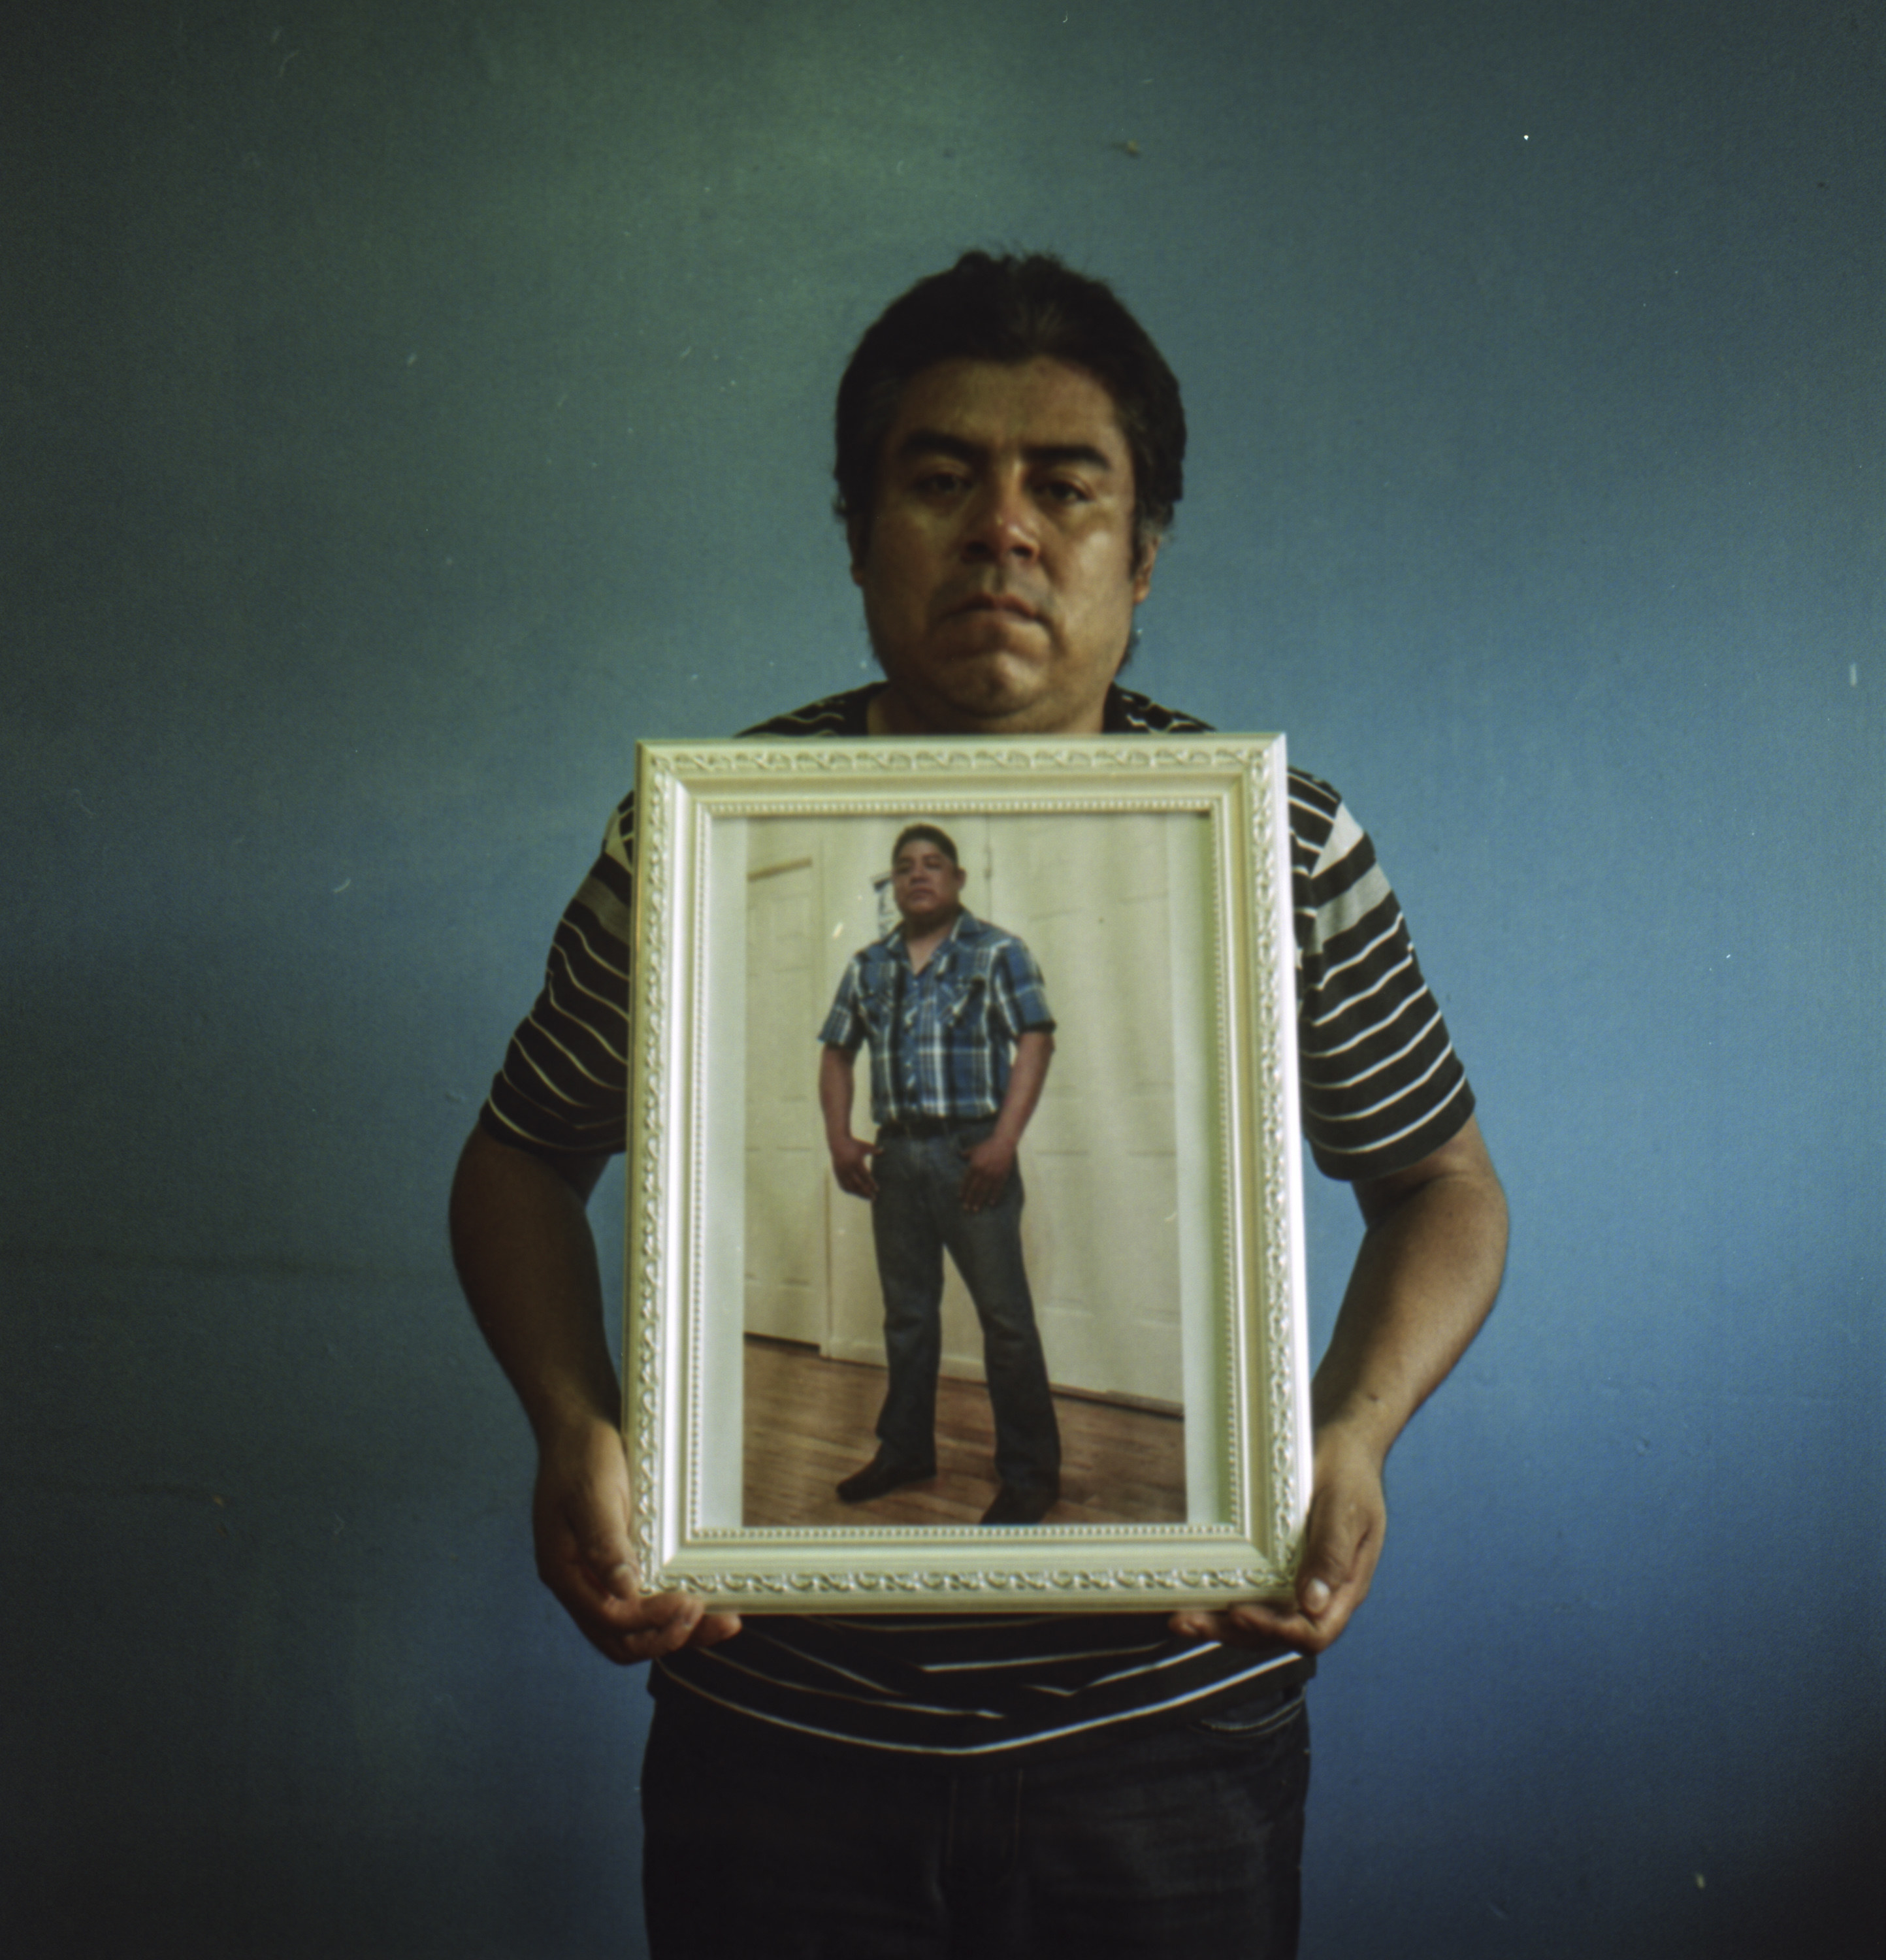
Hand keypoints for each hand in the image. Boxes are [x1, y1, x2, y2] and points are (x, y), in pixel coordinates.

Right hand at [533, 1417, 740, 1663]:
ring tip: (725, 1622)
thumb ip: (605, 1542)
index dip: (651, 1621)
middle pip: (623, 1640)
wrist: (579, 1427)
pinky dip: (675, 1613)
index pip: (609, 1620)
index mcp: (566, 1572)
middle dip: (668, 1638)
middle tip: (713, 1619)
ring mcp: (601, 1578)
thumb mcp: (592, 1493)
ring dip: (679, 1633)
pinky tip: (708, 1602)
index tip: (690, 1604)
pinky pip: (646, 1604)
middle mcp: (582, 1585)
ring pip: (637, 1631)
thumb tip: (625, 1590)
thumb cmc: (582, 1454)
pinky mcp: (622, 1567)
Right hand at [829, 1134, 880, 1199]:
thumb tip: (883, 1151)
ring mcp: (841, 1172)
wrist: (838, 1142)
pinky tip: (856, 1194)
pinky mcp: (837, 1174)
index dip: (871, 1184)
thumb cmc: (854, 1144)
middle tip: (874, 1198)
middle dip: (866, 1192)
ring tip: (866, 1197)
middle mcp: (848, 1168)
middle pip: (858, 1184)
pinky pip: (843, 1185)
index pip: (865, 1176)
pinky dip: (850, 1191)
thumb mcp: (865, 1146)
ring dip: (858, 1194)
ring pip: (850, 1187)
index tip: (877, 1190)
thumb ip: (874, 1150)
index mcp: (856, 1162)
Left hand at [958, 1134, 1016, 1210]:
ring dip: (979, 1201)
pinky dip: (994, 1197)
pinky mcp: (1001, 1176)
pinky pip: (997, 1189)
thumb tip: (959, 1155)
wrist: (1003, 1143)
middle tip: (966, 1208)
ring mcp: (992, 1175)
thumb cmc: (987, 1145)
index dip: (963, 1190)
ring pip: (984, 1191)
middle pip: (974, 1189)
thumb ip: (966, 1154)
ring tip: (975, 1209)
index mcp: (974, 1166)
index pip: (966, 1181)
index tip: (960, 1198)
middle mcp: (982, 1172)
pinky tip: (990, 1204)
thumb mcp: (974, 1149)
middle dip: (969, 1199)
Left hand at [1168, 1423, 1386, 1655]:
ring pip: (1258, 1622)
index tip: (1241, 1613)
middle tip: (1189, 1622)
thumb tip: (1313, 1602)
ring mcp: (1295, 1583)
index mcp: (1345, 1587)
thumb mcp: (1347, 1509)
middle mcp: (1319, 1595)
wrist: (1344, 1449)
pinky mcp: (1275, 1569)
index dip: (1277, 1630)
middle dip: (1233, 1632)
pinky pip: (1250, 1596)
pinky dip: (1221, 1604)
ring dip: (1220, 1625)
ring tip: (1181, 1620)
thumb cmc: (1351, 1475)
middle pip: (1277, 1635)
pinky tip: (1192, 1600)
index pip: (1314, 1632)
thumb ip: (1333, 1554)